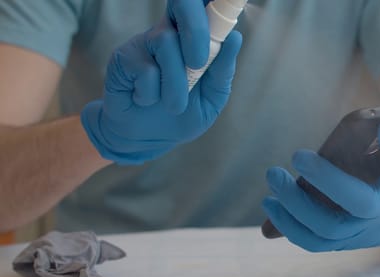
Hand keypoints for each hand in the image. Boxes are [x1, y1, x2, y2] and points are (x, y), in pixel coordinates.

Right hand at [81, 0, 241, 163]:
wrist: (147, 139)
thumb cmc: (183, 114)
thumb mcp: (212, 98)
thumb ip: (223, 70)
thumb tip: (235, 38)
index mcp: (194, 37)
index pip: (202, 5)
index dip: (214, 0)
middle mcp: (169, 32)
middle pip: (183, 5)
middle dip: (196, 30)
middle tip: (199, 63)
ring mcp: (145, 42)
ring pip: (166, 44)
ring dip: (175, 85)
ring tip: (174, 106)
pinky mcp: (124, 57)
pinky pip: (145, 69)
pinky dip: (152, 93)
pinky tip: (145, 100)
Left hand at [262, 117, 379, 252]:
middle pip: (358, 201)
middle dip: (327, 179)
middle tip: (298, 154)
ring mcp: (362, 231)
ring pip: (327, 226)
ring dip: (295, 204)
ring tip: (274, 176)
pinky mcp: (344, 241)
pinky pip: (312, 241)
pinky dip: (288, 225)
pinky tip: (271, 203)